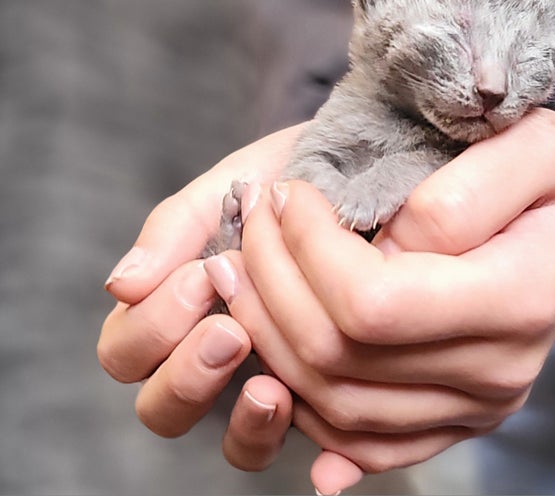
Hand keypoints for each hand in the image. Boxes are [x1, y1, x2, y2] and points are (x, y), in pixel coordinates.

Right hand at [97, 124, 303, 470]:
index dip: (154, 326)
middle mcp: (214, 354)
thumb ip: (177, 229)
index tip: (200, 276)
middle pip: (161, 408)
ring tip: (264, 377)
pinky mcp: (319, 395)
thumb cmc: (296, 177)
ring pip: (226, 440)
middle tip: (229, 328)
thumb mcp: (235, 186)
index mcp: (177, 307)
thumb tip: (121, 286)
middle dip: (186, 373)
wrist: (376, 168)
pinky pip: (283, 444)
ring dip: (244, 415)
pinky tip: (290, 399)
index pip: (128, 351)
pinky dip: (276, 432)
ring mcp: (267, 379)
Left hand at [210, 108, 554, 491]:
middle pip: (339, 358)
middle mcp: (499, 373)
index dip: (307, 249)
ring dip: (266, 336)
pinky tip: (274, 344)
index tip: (290, 193)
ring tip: (245, 268)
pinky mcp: (455, 423)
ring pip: (332, 405)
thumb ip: (464, 192)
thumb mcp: (536, 145)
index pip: (374, 303)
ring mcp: (477, 408)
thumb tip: (389, 248)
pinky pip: (358, 442)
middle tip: (250, 222)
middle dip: (269, 285)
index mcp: (518, 300)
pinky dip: (301, 401)